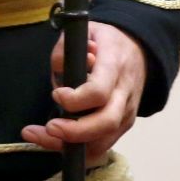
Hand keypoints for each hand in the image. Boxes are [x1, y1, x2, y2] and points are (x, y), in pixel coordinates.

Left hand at [22, 22, 148, 164]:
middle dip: (75, 131)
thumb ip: (66, 50)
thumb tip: (59, 72)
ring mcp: (126, 112)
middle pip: (106, 122)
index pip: (99, 92)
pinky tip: (55, 141)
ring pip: (104, 140)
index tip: (57, 95)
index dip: (76, 99)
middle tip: (49, 127)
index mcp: (115, 66)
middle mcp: (124, 93)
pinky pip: (102, 145)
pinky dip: (78, 149)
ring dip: (71, 145)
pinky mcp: (123, 125)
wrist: (138, 51)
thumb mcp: (85, 31)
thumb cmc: (105, 42)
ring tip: (40, 136)